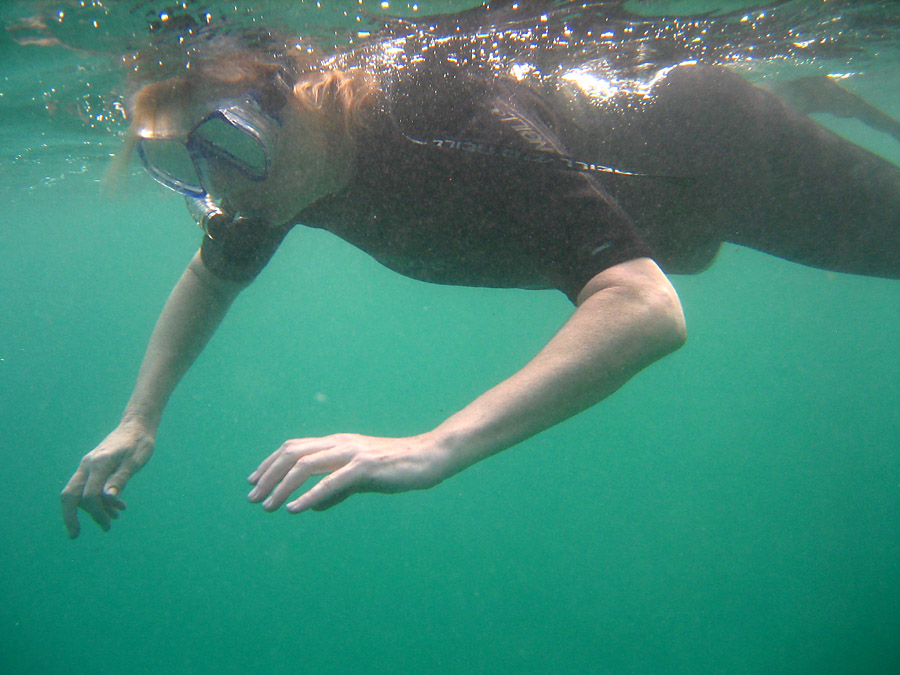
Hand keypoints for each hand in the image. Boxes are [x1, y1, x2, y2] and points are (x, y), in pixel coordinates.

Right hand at [61, 422, 154, 537]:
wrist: (136, 426)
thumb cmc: (140, 443)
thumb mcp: (136, 461)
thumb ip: (121, 479)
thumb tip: (108, 499)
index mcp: (100, 463)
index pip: (89, 494)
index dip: (95, 513)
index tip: (107, 525)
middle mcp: (88, 464)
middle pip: (69, 494)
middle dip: (70, 516)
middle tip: (74, 535)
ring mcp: (88, 465)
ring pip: (78, 492)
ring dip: (91, 509)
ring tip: (111, 522)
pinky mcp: (92, 467)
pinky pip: (87, 487)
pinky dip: (96, 501)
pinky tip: (113, 510)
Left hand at [247, 433, 451, 513]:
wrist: (429, 457)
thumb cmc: (396, 468)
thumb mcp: (360, 479)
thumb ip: (336, 489)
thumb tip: (312, 505)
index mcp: (337, 443)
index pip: (294, 448)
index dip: (270, 463)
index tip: (253, 482)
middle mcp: (339, 444)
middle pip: (292, 453)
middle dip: (268, 475)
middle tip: (253, 498)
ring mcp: (351, 453)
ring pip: (305, 465)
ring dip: (282, 486)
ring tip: (268, 506)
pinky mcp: (365, 467)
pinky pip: (331, 481)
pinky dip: (310, 495)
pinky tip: (295, 509)